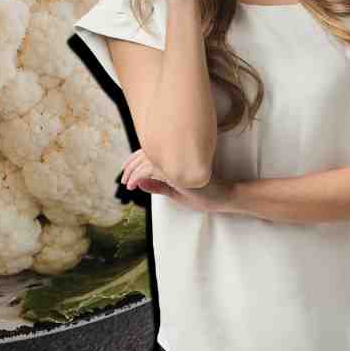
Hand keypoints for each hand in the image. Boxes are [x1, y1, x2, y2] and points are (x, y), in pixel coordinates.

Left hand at [120, 148, 236, 213]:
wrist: (226, 197)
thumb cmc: (206, 195)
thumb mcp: (176, 192)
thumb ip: (159, 187)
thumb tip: (139, 183)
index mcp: (175, 159)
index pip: (150, 153)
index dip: (135, 160)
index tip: (126, 170)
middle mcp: (175, 157)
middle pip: (145, 154)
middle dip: (131, 166)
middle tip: (123, 179)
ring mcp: (176, 162)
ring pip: (146, 160)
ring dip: (133, 172)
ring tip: (127, 183)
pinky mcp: (178, 170)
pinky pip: (153, 168)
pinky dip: (140, 175)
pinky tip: (134, 184)